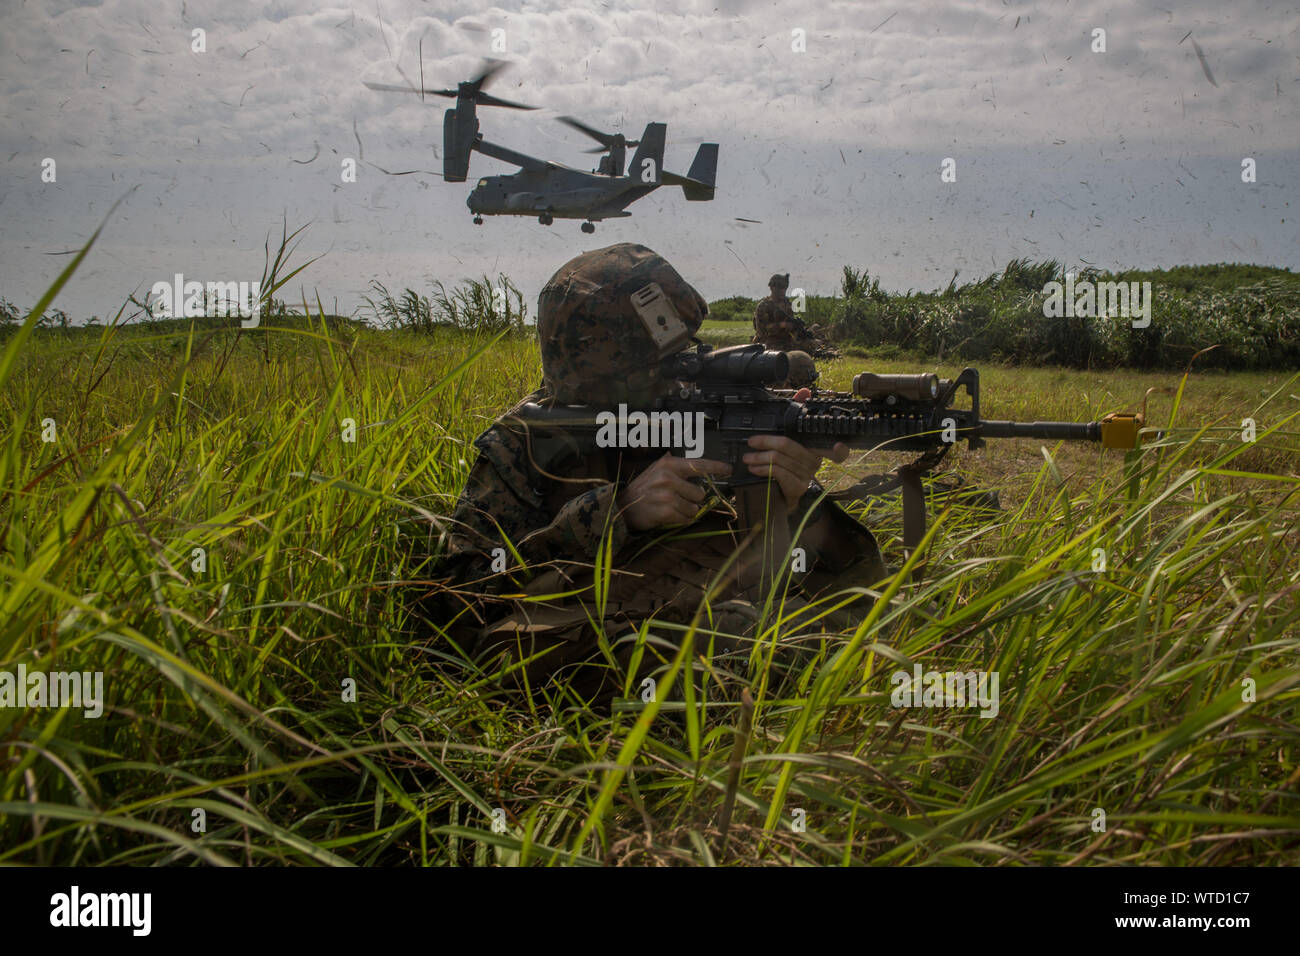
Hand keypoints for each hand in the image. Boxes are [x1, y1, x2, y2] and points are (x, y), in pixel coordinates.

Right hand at [616, 454, 731, 530]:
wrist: (623, 507)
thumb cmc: (643, 489)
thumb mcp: (656, 471)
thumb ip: (676, 467)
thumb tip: (698, 465)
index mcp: (668, 465)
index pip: (698, 464)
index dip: (716, 467)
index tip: (728, 469)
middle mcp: (668, 478)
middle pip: (700, 492)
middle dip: (692, 499)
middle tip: (678, 499)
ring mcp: (666, 495)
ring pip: (694, 508)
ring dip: (686, 511)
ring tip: (671, 507)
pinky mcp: (665, 512)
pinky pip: (686, 519)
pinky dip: (680, 520)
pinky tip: (668, 515)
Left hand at [742, 388, 847, 507]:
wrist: (780, 495)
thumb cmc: (787, 465)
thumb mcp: (790, 439)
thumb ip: (798, 413)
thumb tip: (805, 391)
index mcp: (816, 448)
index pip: (837, 451)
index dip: (841, 450)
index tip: (839, 446)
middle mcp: (814, 462)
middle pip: (789, 446)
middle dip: (766, 442)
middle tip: (751, 442)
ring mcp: (807, 476)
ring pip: (780, 459)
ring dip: (760, 457)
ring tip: (747, 457)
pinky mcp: (797, 487)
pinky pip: (778, 473)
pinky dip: (763, 469)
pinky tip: (755, 468)